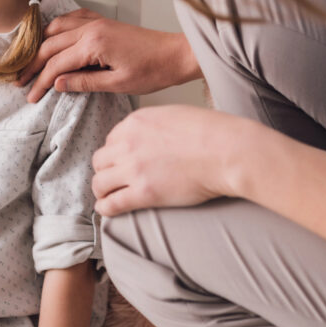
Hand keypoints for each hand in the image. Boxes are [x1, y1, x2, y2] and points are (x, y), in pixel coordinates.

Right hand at [18, 8, 200, 101]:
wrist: (176, 54)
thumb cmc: (153, 71)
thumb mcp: (118, 84)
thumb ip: (84, 83)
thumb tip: (57, 84)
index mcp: (94, 44)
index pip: (57, 64)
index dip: (41, 81)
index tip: (30, 96)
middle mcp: (91, 28)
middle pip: (51, 45)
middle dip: (34, 64)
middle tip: (21, 82)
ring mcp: (97, 21)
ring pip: (57, 28)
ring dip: (41, 44)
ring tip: (31, 61)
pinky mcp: (104, 21)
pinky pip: (73, 18)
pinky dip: (58, 28)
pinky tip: (52, 37)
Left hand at [91, 105, 254, 215]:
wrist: (226, 151)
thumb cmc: (212, 133)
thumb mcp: (175, 115)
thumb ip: (155, 125)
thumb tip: (153, 136)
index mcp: (136, 121)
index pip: (111, 139)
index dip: (116, 153)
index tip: (122, 163)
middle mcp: (128, 143)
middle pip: (100, 160)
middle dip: (106, 170)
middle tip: (114, 180)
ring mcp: (133, 168)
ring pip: (99, 183)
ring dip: (102, 191)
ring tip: (109, 197)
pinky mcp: (142, 193)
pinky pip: (110, 204)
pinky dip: (105, 209)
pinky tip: (108, 211)